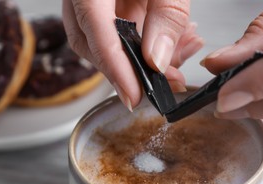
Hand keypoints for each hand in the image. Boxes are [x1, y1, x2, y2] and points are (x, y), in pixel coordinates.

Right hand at [62, 0, 203, 110]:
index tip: (133, 95)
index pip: (94, 29)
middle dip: (125, 71)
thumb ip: (166, 13)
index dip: (113, 67)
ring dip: (137, 61)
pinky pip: (116, 30)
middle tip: (159, 85)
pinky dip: (142, 45)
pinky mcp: (103, 2)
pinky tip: (169, 48)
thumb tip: (157, 60)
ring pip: (102, 41)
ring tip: (173, 67)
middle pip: (90, 42)